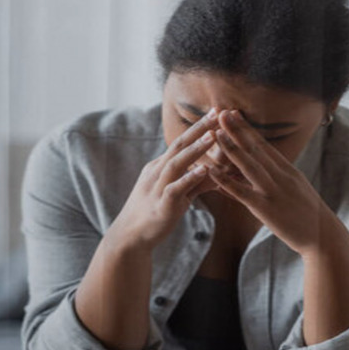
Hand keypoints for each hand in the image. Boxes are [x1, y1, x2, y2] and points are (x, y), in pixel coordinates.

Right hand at [109, 108, 221, 249]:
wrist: (130, 237)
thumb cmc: (155, 212)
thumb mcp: (177, 194)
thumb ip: (196, 182)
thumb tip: (215, 173)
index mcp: (160, 166)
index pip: (182, 141)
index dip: (199, 127)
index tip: (217, 112)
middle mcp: (157, 172)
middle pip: (180, 145)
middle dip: (200, 128)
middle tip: (217, 113)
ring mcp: (157, 187)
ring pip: (177, 164)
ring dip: (196, 149)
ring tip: (213, 136)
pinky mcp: (161, 205)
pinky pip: (175, 189)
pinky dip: (188, 179)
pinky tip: (203, 171)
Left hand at [206, 109, 338, 255]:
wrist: (325, 237)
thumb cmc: (310, 216)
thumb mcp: (297, 191)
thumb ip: (280, 180)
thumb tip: (266, 172)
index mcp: (289, 171)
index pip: (264, 145)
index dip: (248, 129)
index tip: (235, 115)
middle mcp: (281, 176)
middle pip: (256, 149)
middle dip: (238, 130)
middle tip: (223, 112)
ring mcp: (273, 191)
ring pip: (248, 165)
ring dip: (231, 147)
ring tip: (216, 132)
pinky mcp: (266, 208)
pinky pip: (242, 192)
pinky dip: (226, 180)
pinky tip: (212, 171)